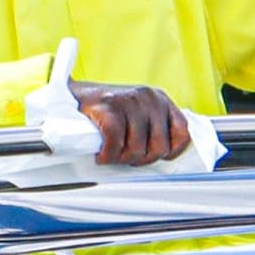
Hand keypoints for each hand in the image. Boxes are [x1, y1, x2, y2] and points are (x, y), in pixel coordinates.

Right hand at [74, 82, 194, 165]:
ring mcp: (129, 102)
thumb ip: (154, 128)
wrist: (71, 95)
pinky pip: (115, 144)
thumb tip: (165, 155)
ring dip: (121, 158)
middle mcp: (148, 98)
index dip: (171, 151)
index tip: (156, 156)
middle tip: (126, 156)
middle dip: (141, 158)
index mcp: (159, 99)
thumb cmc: (106, 110)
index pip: (183, 133)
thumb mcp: (138, 113)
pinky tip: (101, 154)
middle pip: (159, 147)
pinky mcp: (108, 107)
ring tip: (112, 153)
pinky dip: (107, 155)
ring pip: (137, 149)